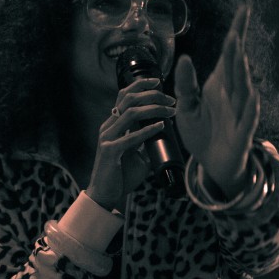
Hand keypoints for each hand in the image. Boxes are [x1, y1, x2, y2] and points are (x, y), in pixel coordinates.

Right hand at [86, 77, 175, 209]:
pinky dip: (148, 130)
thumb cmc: (122, 175)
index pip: (124, 96)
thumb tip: (164, 131)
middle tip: (171, 100)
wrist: (107, 195)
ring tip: (171, 111)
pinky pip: (131, 137)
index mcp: (113, 124)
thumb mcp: (137, 154)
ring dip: (154, 109)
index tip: (159, 83)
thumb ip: (146, 141)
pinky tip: (161, 126)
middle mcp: (108, 127)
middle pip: (128, 98)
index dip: (141, 85)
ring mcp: (107, 138)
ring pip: (130, 113)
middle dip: (152, 94)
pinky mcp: (110, 151)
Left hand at [174, 5, 259, 197]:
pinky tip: (250, 94)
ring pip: (242, 90)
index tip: (243, 9)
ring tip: (238, 54)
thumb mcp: (185, 106)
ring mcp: (239, 113)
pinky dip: (249, 107)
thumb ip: (184, 84)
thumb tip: (184, 58)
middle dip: (235, 51)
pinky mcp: (241, 133)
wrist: (210, 163)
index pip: (229, 55)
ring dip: (241, 73)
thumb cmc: (201, 132)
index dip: (237, 32)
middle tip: (233, 31)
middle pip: (236, 68)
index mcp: (218, 85)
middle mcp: (232, 95)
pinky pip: (247, 119)